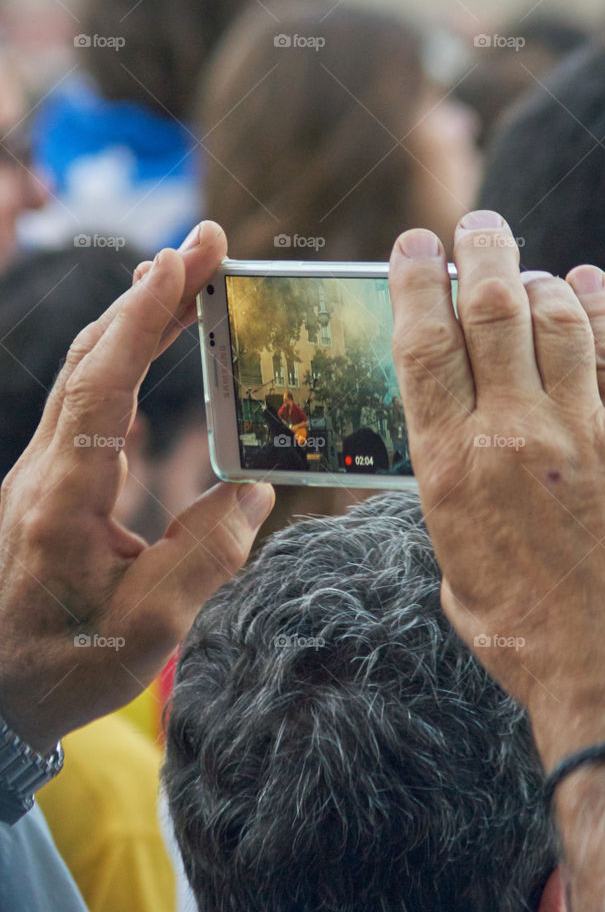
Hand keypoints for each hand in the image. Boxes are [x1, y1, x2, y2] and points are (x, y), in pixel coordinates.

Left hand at [0, 221, 274, 752]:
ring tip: (184, 273)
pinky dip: (123, 355)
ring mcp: (42, 473)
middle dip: (147, 292)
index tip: (181, 261)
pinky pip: (86, 401)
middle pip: (90, 359)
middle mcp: (45, 472)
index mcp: (64, 500)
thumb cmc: (64, 668)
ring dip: (134, 316)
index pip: (101, 387)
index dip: (141, 319)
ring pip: (83, 373)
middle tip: (205, 243)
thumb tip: (255, 489)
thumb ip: (206, 556)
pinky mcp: (51, 483)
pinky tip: (149, 342)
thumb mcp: (149, 629)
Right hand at [390, 211, 604, 758]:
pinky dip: (598, 304)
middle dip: (480, 251)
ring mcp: (583, 431)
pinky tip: (585, 285)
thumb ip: (450, 488)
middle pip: (491, 307)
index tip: (415, 247)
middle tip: (476, 226)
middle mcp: (512, 433)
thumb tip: (454, 440)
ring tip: (527, 267)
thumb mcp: (454, 559)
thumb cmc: (523, 632)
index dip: (417, 281)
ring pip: (555, 315)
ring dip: (537, 276)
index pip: (423, 344)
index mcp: (450, 465)